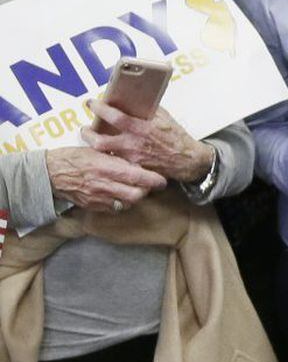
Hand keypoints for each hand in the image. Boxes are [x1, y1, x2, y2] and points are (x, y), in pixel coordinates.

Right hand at [46, 146, 165, 212]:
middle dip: (145, 191)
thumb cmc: (74, 157)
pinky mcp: (92, 206)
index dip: (154, 180)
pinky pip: (113, 209)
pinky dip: (120, 204)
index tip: (162, 180)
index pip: (138, 177)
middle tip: (148, 186)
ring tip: (133, 190)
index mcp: (108, 168)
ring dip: (133, 198)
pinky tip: (119, 196)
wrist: (50, 173)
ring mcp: (98, 198)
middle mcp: (105, 185)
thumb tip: (137, 164)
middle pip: (136, 195)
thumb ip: (118, 159)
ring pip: (126, 204)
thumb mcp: (98, 152)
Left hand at [82, 101, 211, 183]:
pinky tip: (107, 152)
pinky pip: (115, 161)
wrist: (186, 159)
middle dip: (88, 133)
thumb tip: (136, 98)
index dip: (100, 108)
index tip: (92, 103)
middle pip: (100, 140)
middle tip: (85, 128)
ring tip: (92, 139)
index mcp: (142, 127)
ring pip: (104, 153)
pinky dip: (109, 156)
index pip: (115, 116)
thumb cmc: (176, 137)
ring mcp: (132, 157)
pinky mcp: (133, 167)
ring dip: (95, 145)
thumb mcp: (164, 117)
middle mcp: (134, 143)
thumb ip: (148, 109)